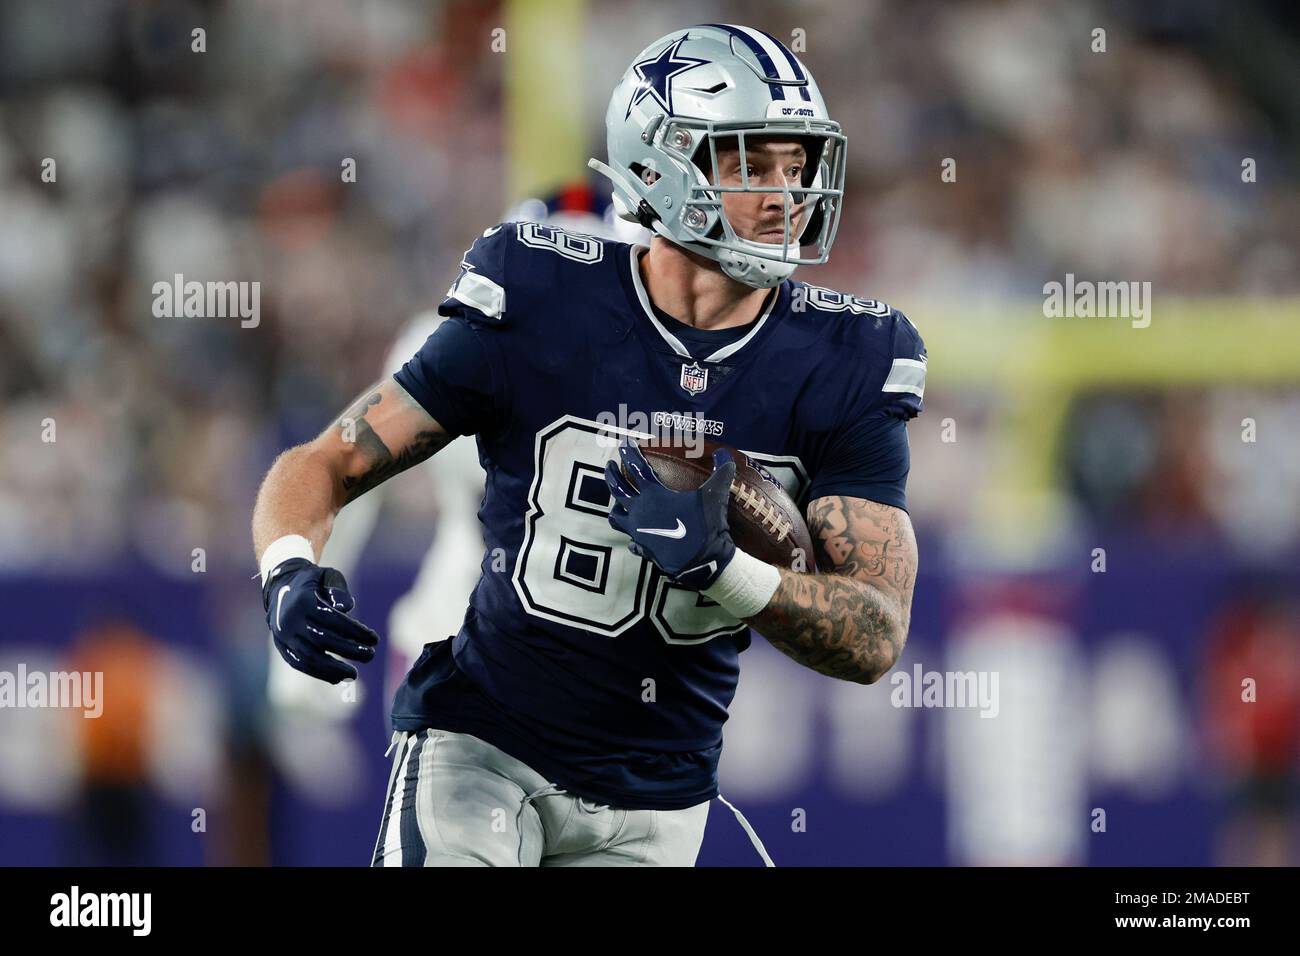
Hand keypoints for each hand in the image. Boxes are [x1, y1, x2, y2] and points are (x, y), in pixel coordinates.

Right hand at [262, 558, 379, 682]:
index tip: (374, 640)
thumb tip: (346, 608)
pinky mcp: (281, 646)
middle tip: (370, 655)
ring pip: (308, 657)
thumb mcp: (326, 576)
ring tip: (353, 674)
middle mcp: (290, 620)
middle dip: (349, 650)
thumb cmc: (314, 582)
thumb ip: (338, 589)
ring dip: (333, 669)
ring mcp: (283, 635)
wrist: (280, 586)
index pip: (332, 619)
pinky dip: (318, 673)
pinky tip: (336, 678)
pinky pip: (299, 664)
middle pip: (322, 640)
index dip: (355, 631)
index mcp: (303, 600)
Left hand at [604, 441, 736, 588]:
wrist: (701, 562)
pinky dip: (632, 538)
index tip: (625, 444)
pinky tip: (634, 538)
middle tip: (610, 465)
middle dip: (611, 475)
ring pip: (617, 517)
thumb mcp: (714, 496)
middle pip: (617, 489)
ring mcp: (638, 532)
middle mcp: (640, 512)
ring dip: (616, 506)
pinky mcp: (643, 548)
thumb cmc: (704, 526)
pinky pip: (632, 541)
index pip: (637, 469)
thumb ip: (720, 472)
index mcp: (653, 495)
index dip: (630, 454)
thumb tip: (724, 452)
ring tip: (617, 502)